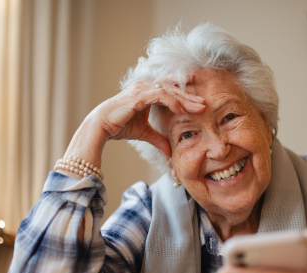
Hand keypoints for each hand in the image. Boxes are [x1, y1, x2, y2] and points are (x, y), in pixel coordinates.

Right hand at [64, 78, 205, 167]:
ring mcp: (141, 89)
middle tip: (205, 104)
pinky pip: (159, 95)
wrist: (101, 127)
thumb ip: (158, 139)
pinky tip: (181, 110)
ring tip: (198, 108)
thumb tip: (170, 151)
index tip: (199, 99)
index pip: (169, 89)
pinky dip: (172, 102)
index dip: (185, 92)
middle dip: (190, 96)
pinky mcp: (138, 96)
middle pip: (172, 88)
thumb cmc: (119, 126)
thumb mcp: (144, 134)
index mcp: (146, 92)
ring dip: (184, 99)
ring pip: (168, 90)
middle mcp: (144, 87)